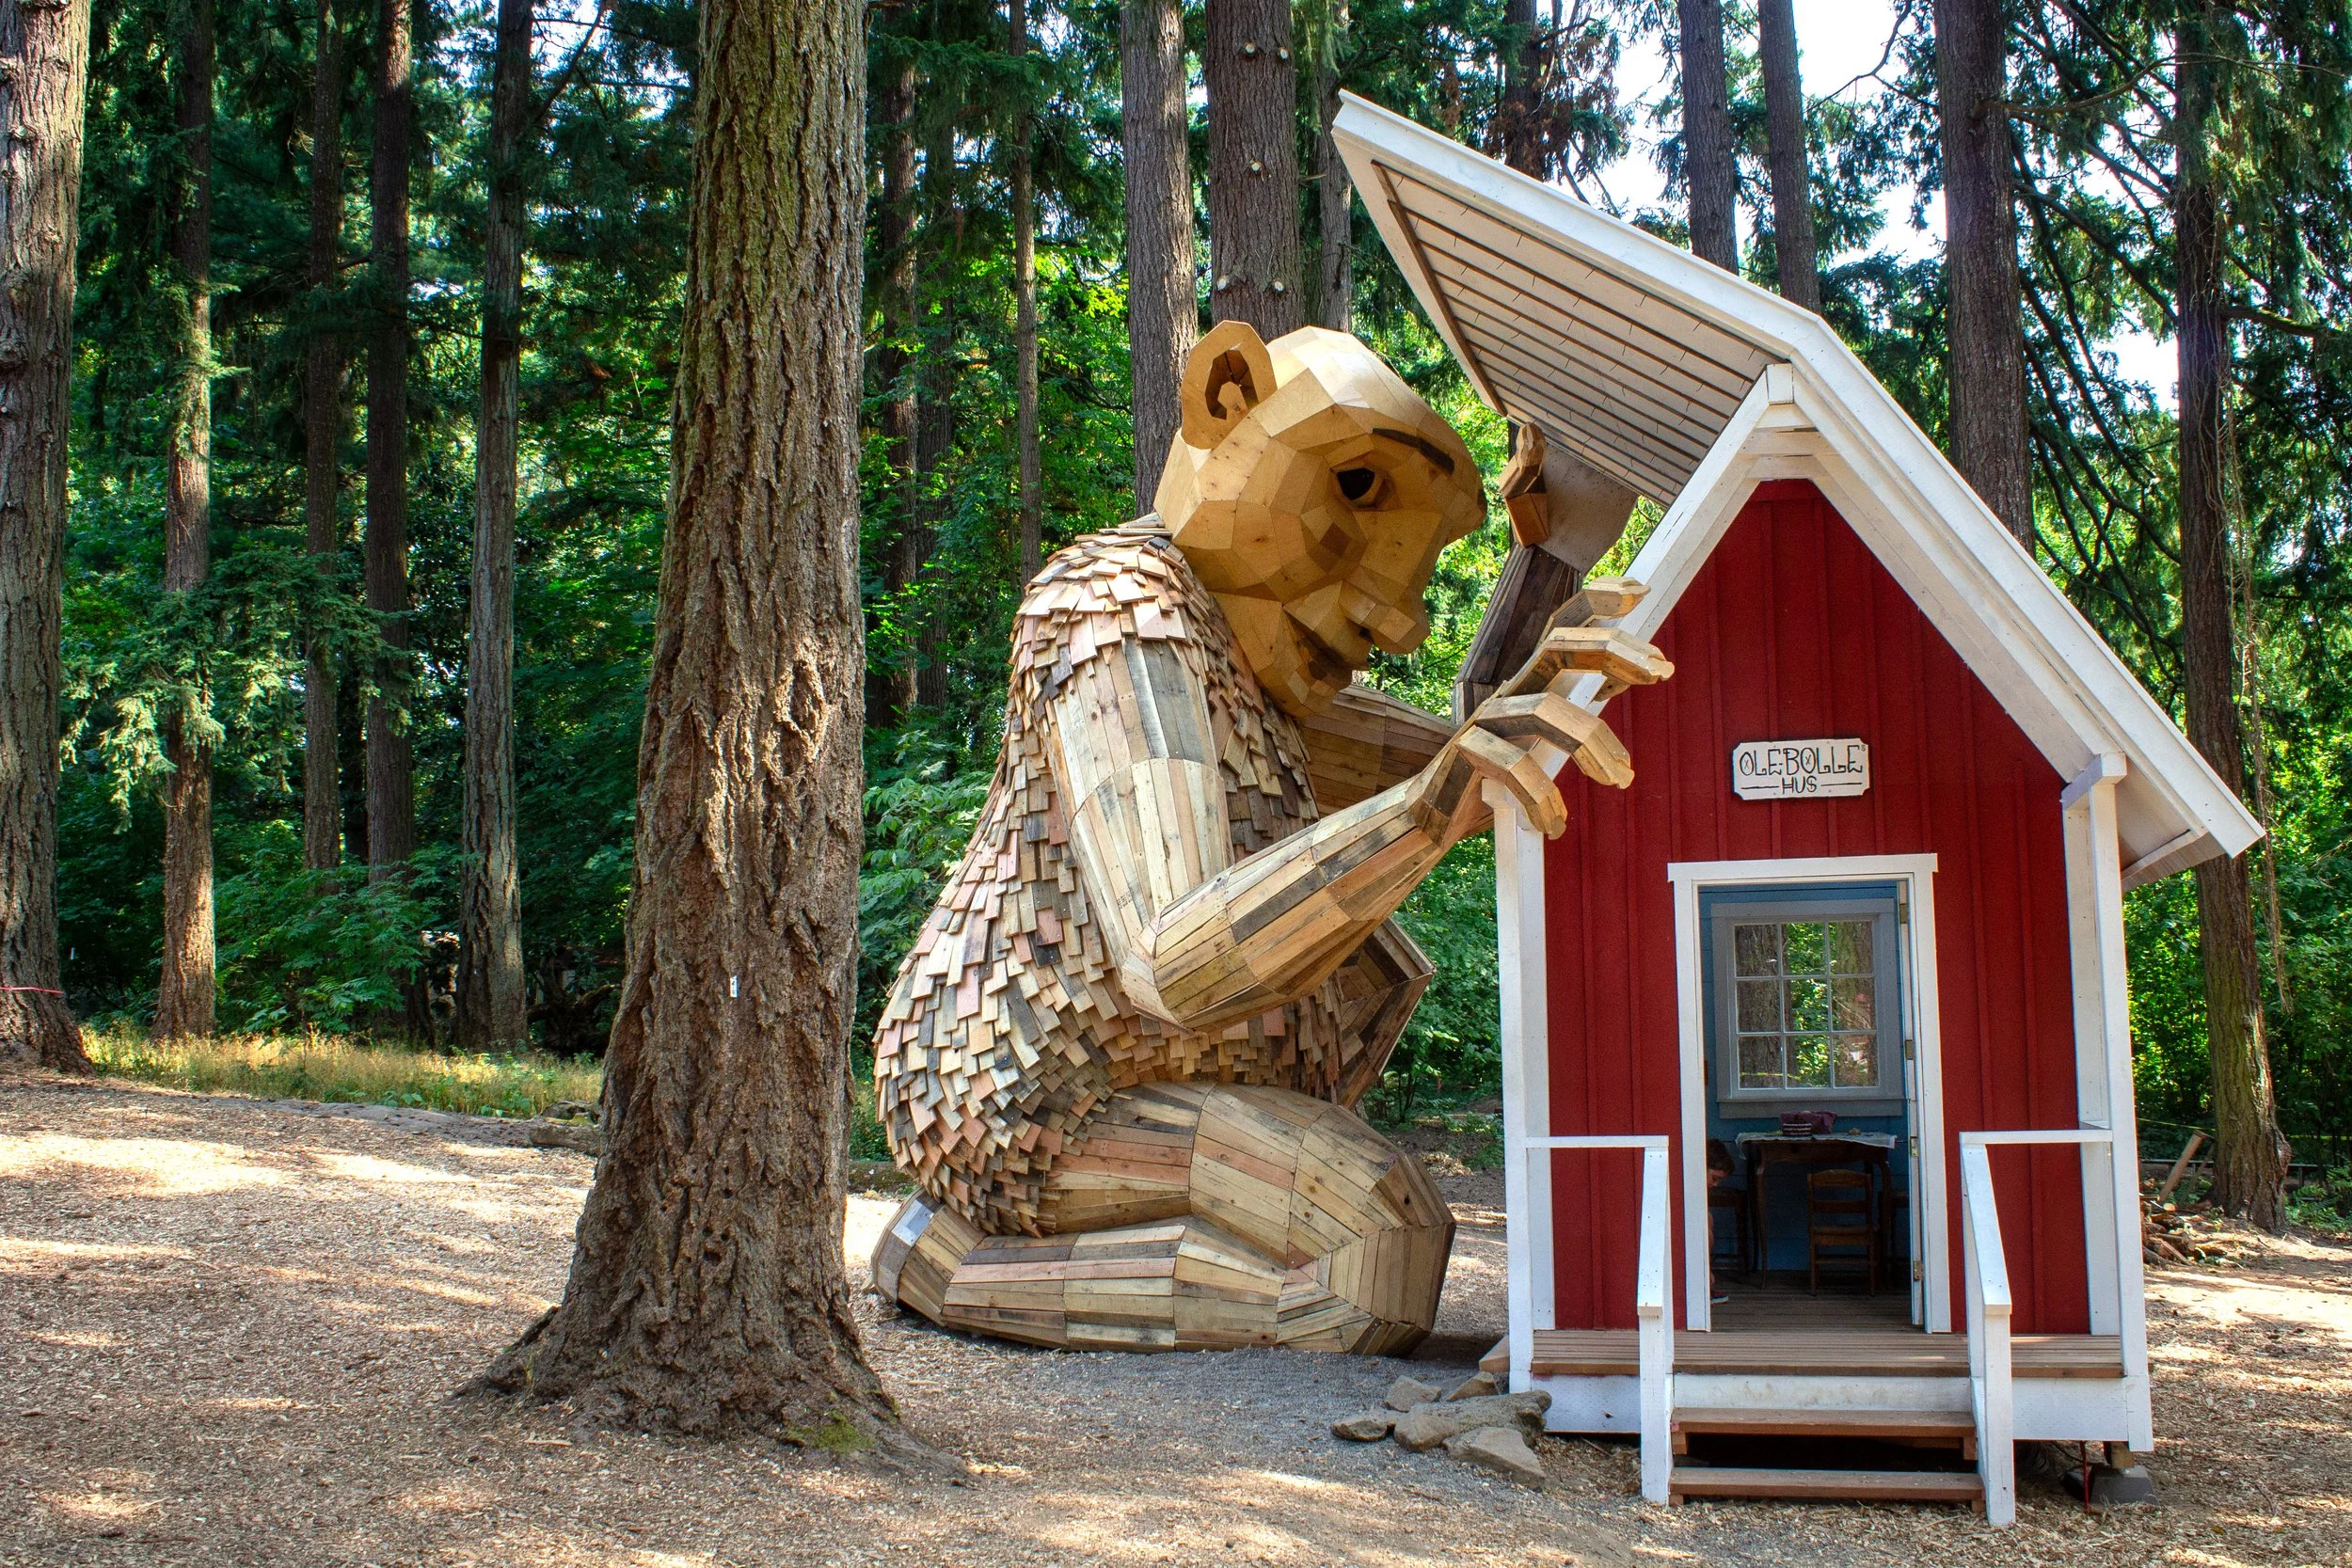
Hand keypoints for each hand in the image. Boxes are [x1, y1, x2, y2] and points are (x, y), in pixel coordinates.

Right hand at [1402, 623, 1669, 842]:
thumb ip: (1571, 711)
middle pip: (1557, 645)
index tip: (1639, 593)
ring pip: (1545, 711)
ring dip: (1595, 745)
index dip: (1596, 600)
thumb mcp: (1539, 741)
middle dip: (1612, 649)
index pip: (1561, 625)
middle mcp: (1507, 690)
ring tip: (1621, 779)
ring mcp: (1484, 718)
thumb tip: (1619, 685)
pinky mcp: (1465, 753)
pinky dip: (1543, 799)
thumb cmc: (1491, 778)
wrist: (1430, 816)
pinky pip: (1515, 768)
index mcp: (1529, 683)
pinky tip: (1554, 825)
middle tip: (1661, 673)